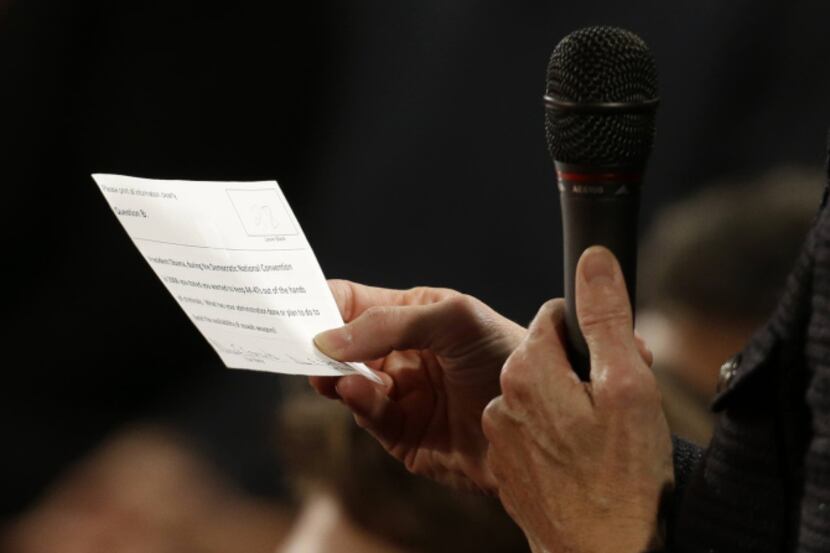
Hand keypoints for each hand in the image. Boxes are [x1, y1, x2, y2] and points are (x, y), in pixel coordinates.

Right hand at [310, 280, 524, 491]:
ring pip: (345, 383)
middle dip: (314, 343)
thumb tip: (327, 337)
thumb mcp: (453, 319)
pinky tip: (356, 391)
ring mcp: (398, 394)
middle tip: (291, 343)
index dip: (319, 302)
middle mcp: (398, 354)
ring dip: (332, 375)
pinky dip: (357, 402)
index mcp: (408, 316)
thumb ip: (391, 323)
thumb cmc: (507, 352)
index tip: (289, 306)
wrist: (548, 418)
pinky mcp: (402, 435)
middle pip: (338, 345)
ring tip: (326, 370)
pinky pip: (368, 416)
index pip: (350, 303)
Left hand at [482, 247, 673, 552]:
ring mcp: (500, 437)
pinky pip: (532, 432)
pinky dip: (557, 437)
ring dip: (570, 404)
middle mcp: (501, 400)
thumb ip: (605, 318)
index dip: (591, 331)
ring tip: (606, 437)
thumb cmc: (624, 477)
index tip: (616, 356)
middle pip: (546, 358)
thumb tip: (594, 259)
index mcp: (527, 370)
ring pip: (540, 396)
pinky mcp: (506, 468)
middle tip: (621, 401)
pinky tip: (585, 461)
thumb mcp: (627, 386)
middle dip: (583, 368)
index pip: (554, 319)